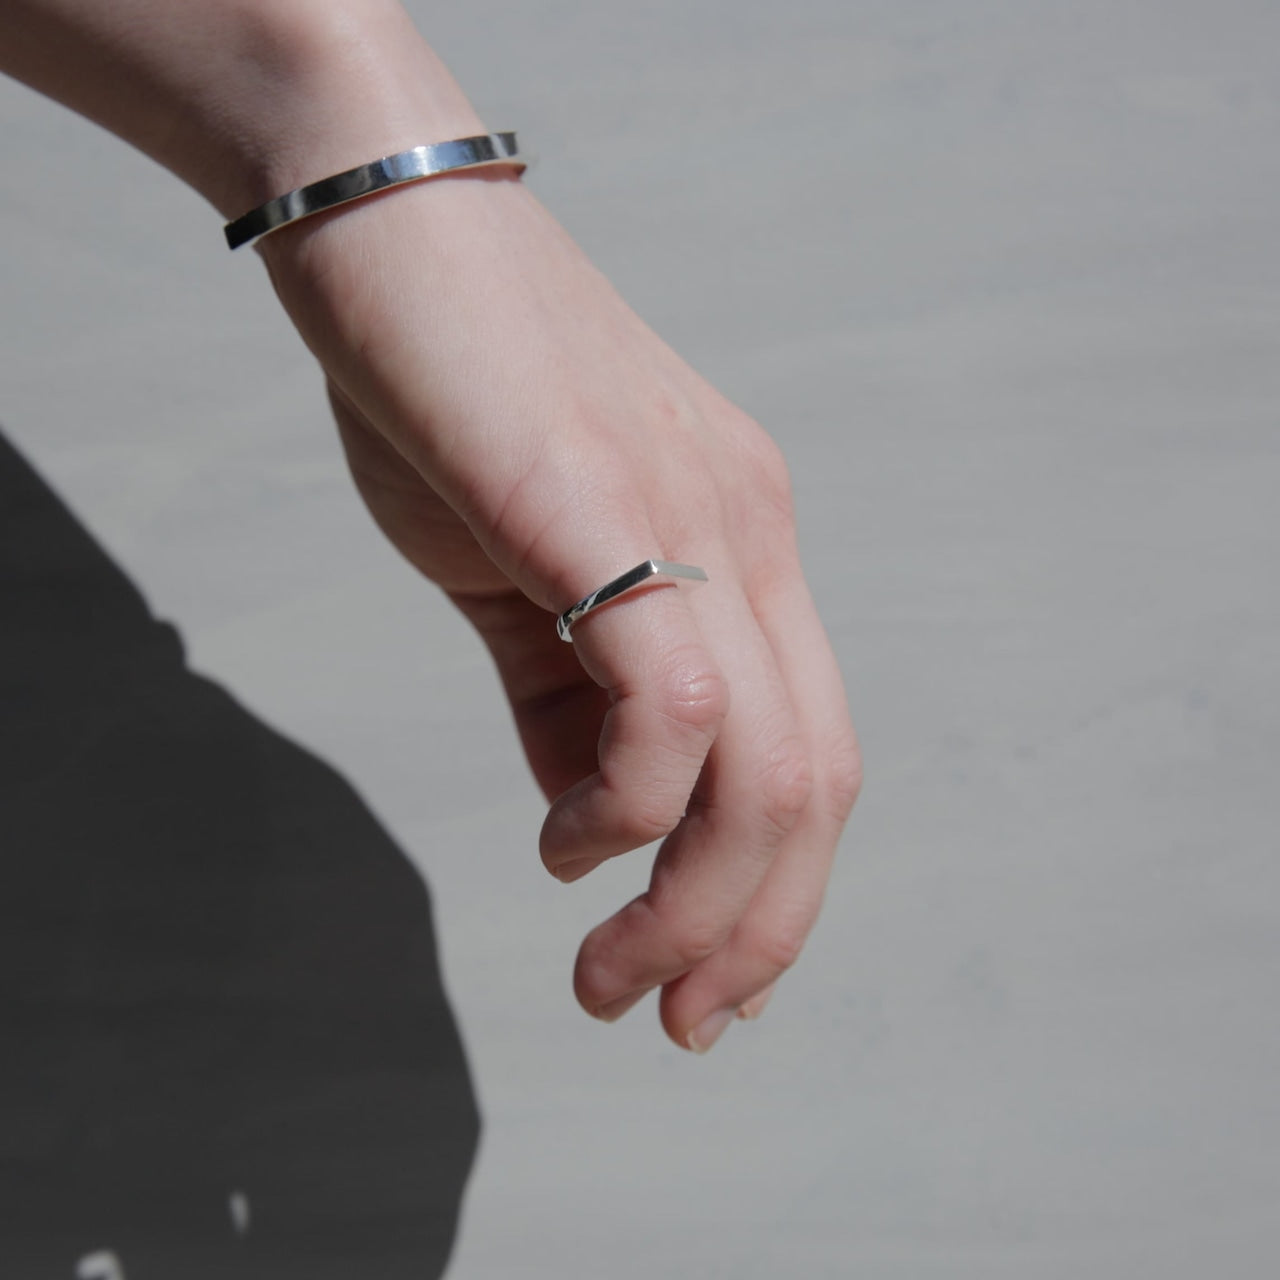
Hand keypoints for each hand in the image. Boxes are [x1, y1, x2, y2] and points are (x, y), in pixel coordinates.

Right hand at [259, 172, 861, 1051]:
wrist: (390, 232)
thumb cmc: (455, 400)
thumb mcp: (522, 573)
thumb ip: (563, 694)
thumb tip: (589, 819)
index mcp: (746, 548)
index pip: (814, 752)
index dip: (778, 892)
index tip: (709, 983)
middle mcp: (755, 536)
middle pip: (820, 783)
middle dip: (758, 935)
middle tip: (675, 1023)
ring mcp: (701, 516)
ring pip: (768, 764)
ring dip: (696, 906)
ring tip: (613, 982)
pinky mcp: (606, 506)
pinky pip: (676, 696)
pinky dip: (631, 806)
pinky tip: (565, 838)